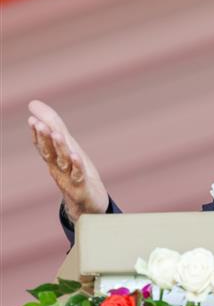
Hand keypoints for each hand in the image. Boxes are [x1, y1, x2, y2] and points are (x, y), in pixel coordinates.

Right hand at [28, 99, 108, 222]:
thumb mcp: (65, 146)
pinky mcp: (82, 186)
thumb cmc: (76, 170)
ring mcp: (69, 178)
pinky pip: (78, 174)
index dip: (37, 133)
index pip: (43, 145)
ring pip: (63, 161)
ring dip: (60, 147)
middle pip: (50, 151)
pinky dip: (77, 165)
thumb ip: (53, 125)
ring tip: (56, 134)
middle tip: (38, 123)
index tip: (32, 119)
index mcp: (54, 158)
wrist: (88, 203)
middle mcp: (58, 168)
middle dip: (44, 137)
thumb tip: (33, 103)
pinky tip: (76, 155)